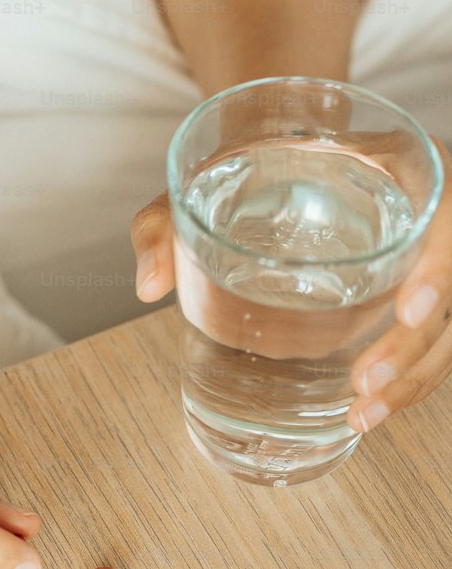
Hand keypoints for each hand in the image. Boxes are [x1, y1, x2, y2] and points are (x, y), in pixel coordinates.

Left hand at [129, 136, 451, 433]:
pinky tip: (368, 409)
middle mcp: (426, 210)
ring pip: (449, 324)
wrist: (279, 154)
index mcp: (396, 162)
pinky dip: (408, 376)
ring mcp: (425, 253)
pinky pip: (433, 337)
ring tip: (363, 414)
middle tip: (364, 384)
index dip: (441, 267)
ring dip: (416, 374)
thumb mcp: (201, 177)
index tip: (408, 310)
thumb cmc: (249, 163)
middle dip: (416, 346)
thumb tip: (147, 284)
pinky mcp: (415, 288)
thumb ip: (165, 222)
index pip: (448, 212)